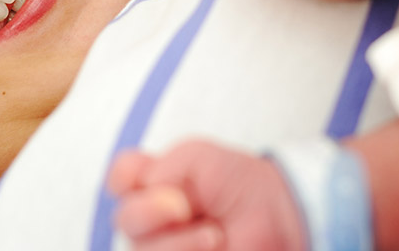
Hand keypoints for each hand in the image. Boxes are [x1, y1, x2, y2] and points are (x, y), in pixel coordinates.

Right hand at [107, 140, 306, 250]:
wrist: (280, 215)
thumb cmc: (239, 182)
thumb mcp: (197, 157)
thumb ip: (162, 168)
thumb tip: (146, 196)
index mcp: (151, 185)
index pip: (118, 180)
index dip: (124, 179)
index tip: (144, 177)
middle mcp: (153, 220)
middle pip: (126, 220)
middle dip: (152, 212)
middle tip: (186, 206)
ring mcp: (165, 247)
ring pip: (144, 250)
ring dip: (178, 244)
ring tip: (214, 235)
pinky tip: (215, 247)